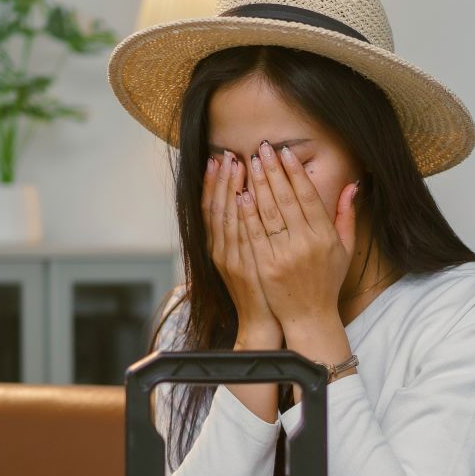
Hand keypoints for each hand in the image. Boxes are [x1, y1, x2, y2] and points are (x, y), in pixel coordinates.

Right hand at [205, 152, 279, 343]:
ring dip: (229, 189)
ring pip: (226, 218)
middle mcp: (220, 251)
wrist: (262, 322)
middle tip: (226, 153)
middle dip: (220, 179)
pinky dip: (240, 215)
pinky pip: (241, 237)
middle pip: (215, 208)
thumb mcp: (248, 257)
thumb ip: (246, 230)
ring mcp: (230, 260)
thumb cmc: (261, 287)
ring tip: (235, 164)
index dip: (214, 183)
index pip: (212, 207)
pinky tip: (243, 196)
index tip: (219, 158)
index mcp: (219, 246)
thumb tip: (248, 199)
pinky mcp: (244, 269)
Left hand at [241, 140, 357, 333]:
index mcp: (325, 236)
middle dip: (273, 171)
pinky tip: (241, 194)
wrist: (309, 317)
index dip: (296, 172)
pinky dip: (247, 213)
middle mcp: (306, 243)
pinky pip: (254, 234)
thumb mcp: (345, 249)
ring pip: (268, 212)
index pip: (308, 196)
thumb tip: (352, 185)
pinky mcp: (266, 267)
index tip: (285, 153)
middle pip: (286, 199)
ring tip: (248, 163)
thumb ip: (346, 216)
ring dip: (257, 185)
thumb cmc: (327, 282)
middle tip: (262, 148)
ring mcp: (285, 255)